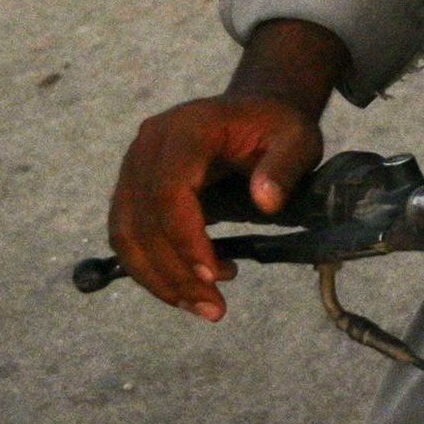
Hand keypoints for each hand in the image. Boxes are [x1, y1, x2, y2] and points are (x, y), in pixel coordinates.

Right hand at [106, 19, 340, 321]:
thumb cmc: (276, 128)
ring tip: (202, 306)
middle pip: (144, 219)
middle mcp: (149, 145)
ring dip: (158, 278)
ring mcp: (133, 166)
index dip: (185, 238)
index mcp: (187, 127)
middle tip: (214, 308)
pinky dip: (149, 269)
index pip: (169, 190)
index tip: (214, 276)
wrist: (253, 114)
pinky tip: (184, 290)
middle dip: (175, 272)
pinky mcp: (130, 188)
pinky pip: (127, 236)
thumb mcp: (297, 139)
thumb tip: (266, 201)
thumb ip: (284, 167)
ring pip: (127, 233)